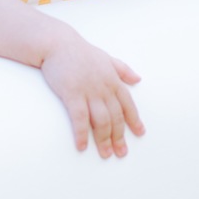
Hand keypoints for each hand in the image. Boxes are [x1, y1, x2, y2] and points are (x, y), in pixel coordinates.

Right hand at [40, 36, 145, 157]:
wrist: (57, 43)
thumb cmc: (80, 52)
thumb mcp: (106, 58)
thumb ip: (122, 69)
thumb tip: (138, 79)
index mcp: (113, 79)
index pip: (128, 104)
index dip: (134, 119)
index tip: (140, 133)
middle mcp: (104, 87)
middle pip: (116, 116)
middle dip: (119, 136)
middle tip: (121, 153)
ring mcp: (89, 91)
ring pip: (101, 120)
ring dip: (104, 140)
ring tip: (105, 154)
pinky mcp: (72, 94)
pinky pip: (80, 118)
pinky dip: (82, 134)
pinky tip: (82, 146)